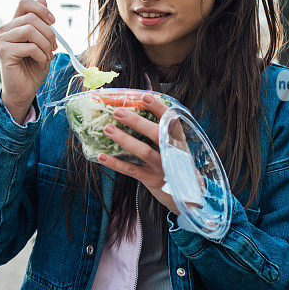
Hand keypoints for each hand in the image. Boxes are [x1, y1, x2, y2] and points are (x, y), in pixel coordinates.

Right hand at [0, 0, 57, 122]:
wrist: (25, 91)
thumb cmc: (33, 66)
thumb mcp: (43, 41)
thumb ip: (42, 21)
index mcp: (14, 24)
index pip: (24, 2)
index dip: (41, 9)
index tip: (53, 22)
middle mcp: (4, 30)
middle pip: (32, 17)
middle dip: (49, 33)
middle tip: (53, 48)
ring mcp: (1, 40)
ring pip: (31, 30)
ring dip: (46, 45)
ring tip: (47, 57)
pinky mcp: (4, 52)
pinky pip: (30, 46)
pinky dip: (41, 56)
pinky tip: (41, 63)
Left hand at [96, 93, 179, 215]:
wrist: (187, 193)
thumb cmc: (174, 161)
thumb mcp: (175, 146)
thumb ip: (162, 131)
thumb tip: (138, 109)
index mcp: (178, 140)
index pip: (171, 121)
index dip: (159, 108)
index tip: (146, 96)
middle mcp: (172, 152)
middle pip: (156, 134)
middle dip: (137, 122)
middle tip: (118, 111)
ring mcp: (162, 167)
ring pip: (143, 151)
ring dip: (124, 139)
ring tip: (107, 128)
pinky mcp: (151, 180)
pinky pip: (131, 170)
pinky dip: (115, 163)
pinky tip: (101, 156)